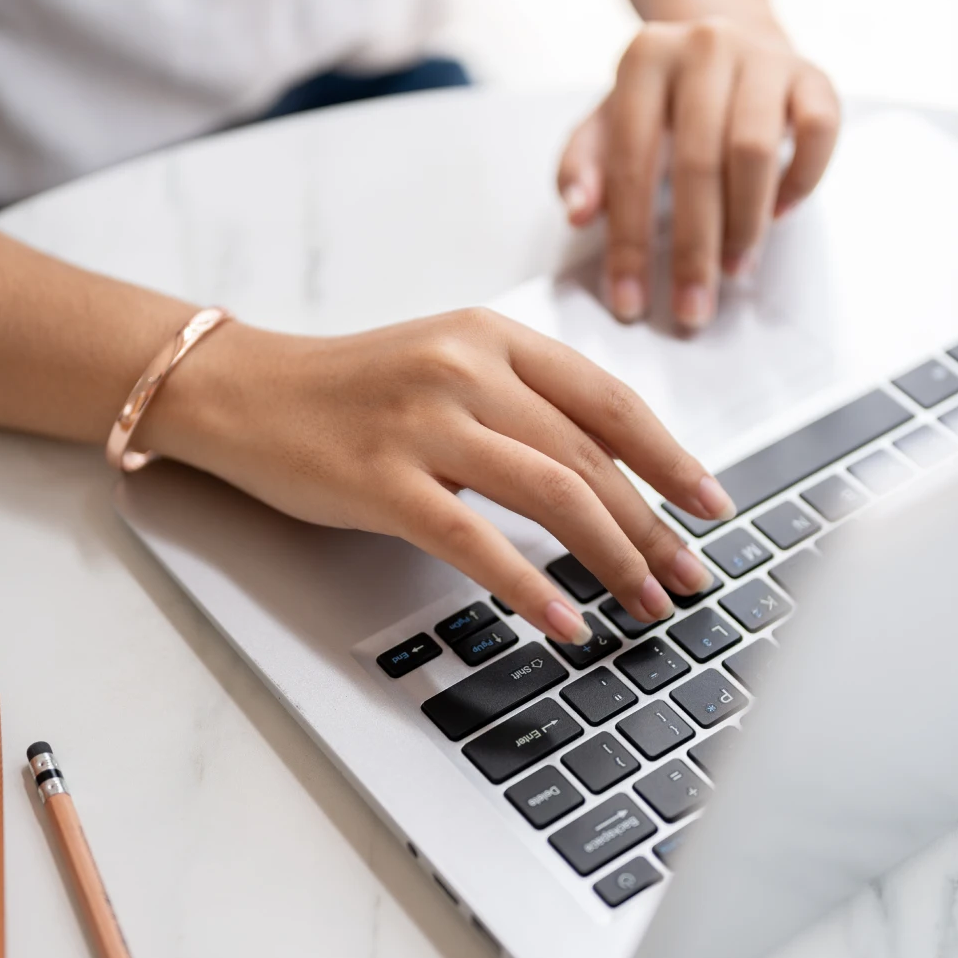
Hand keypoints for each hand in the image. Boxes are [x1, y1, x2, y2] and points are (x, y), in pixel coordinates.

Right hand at [146, 309, 734, 644]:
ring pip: (551, 493)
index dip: (671, 458)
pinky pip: (474, 539)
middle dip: (653, 525)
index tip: (711, 503)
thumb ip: (522, 404)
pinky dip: (528, 584)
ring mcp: (425, 422)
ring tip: (643, 604)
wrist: (247, 392)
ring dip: (611, 557)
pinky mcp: (383, 479)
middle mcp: (468, 368)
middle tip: (687, 576)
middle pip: (590, 456)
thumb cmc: (353, 388)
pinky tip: (563, 620)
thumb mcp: (448, 368)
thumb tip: (605, 475)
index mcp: (494, 337)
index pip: (609, 401)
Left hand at [558, 17, 839, 327]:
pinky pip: (817, 132)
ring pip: (756, 152)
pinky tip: (778, 214)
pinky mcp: (812, 75)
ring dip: (745, 225)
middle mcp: (704, 48)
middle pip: (698, 165)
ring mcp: (762, 58)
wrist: (724, 50)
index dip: (629, 243)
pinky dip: (799, 181)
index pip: (630, 165)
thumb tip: (577, 213)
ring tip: (733, 270)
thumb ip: (582, 170)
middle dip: (692, 251)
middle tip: (691, 307)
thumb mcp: (604, 129)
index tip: (630, 301)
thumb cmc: (659, 106)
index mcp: (644, 60)